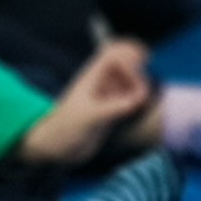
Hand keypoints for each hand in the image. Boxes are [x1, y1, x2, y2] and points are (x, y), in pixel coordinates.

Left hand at [20, 37, 155, 168]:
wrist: (58, 147)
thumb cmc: (66, 128)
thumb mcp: (89, 118)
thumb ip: (113, 107)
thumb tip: (137, 99)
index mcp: (93, 76)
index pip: (113, 54)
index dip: (129, 56)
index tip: (138, 73)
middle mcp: (102, 83)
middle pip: (126, 62)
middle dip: (139, 70)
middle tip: (142, 89)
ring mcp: (108, 95)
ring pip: (131, 80)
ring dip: (140, 86)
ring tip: (140, 101)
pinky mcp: (113, 109)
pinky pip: (131, 96)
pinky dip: (139, 98)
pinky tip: (139, 107)